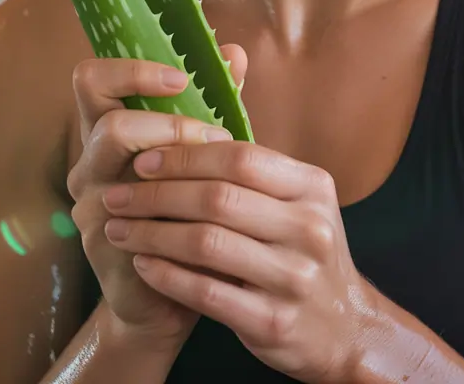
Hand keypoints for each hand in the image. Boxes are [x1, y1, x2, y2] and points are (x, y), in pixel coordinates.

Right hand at [66, 47, 247, 351]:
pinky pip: (134, 213)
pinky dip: (178, 205)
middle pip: (105, 120)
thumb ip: (212, 103)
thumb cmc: (190, 214)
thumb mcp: (202, 154)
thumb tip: (233, 51)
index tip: (180, 78)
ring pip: (118, 164)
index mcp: (107, 133)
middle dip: (168, 123)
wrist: (172, 295)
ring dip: (177, 159)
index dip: (131, 71)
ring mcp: (91, 205)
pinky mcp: (105, 244)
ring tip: (219, 177)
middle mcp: (89, 164)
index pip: (92, 81)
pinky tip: (211, 213)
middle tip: (213, 135)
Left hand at [100, 140, 377, 382]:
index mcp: (312, 186)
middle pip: (218, 198)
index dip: (186, 156)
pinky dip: (167, 275)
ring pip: (207, 244)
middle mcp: (309, 227)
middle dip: (157, 194)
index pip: (240, 157)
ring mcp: (295, 277)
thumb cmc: (303, 252)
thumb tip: (183, 134)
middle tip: (118, 195)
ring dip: (152, 233)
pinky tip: (142, 264)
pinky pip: (207, 293)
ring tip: (119, 228)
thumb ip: (252, 173)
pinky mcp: (274, 321)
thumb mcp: (298, 202)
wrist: (345, 328)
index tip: (144, 159)